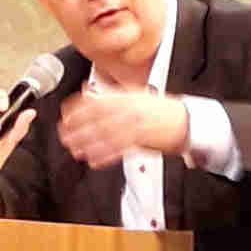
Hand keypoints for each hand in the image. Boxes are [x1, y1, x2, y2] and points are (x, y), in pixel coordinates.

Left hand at [55, 84, 189, 169]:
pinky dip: (105, 156)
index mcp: (125, 96)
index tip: (66, 117)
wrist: (185, 121)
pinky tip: (93, 161)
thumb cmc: (157, 109)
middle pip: (97, 119)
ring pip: (105, 135)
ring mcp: (136, 125)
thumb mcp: (132, 95)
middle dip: (78, 129)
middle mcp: (129, 109)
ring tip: (75, 150)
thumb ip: (108, 93)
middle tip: (65, 137)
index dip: (78, 109)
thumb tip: (85, 90)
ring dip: (88, 144)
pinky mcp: (143, 140)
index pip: (96, 101)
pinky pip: (120, 149)